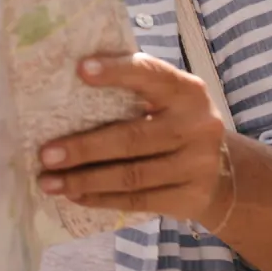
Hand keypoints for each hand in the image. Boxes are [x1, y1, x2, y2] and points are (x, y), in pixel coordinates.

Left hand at [36, 54, 232, 227]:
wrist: (226, 173)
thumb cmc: (176, 123)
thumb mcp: (168, 100)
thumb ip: (135, 89)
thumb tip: (69, 82)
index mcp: (187, 91)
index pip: (150, 75)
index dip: (117, 72)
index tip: (80, 70)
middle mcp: (198, 125)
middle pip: (132, 138)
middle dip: (84, 148)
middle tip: (45, 154)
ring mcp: (198, 165)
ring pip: (131, 175)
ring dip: (84, 180)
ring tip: (49, 181)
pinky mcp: (190, 198)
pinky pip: (138, 201)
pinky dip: (101, 199)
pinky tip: (75, 196)